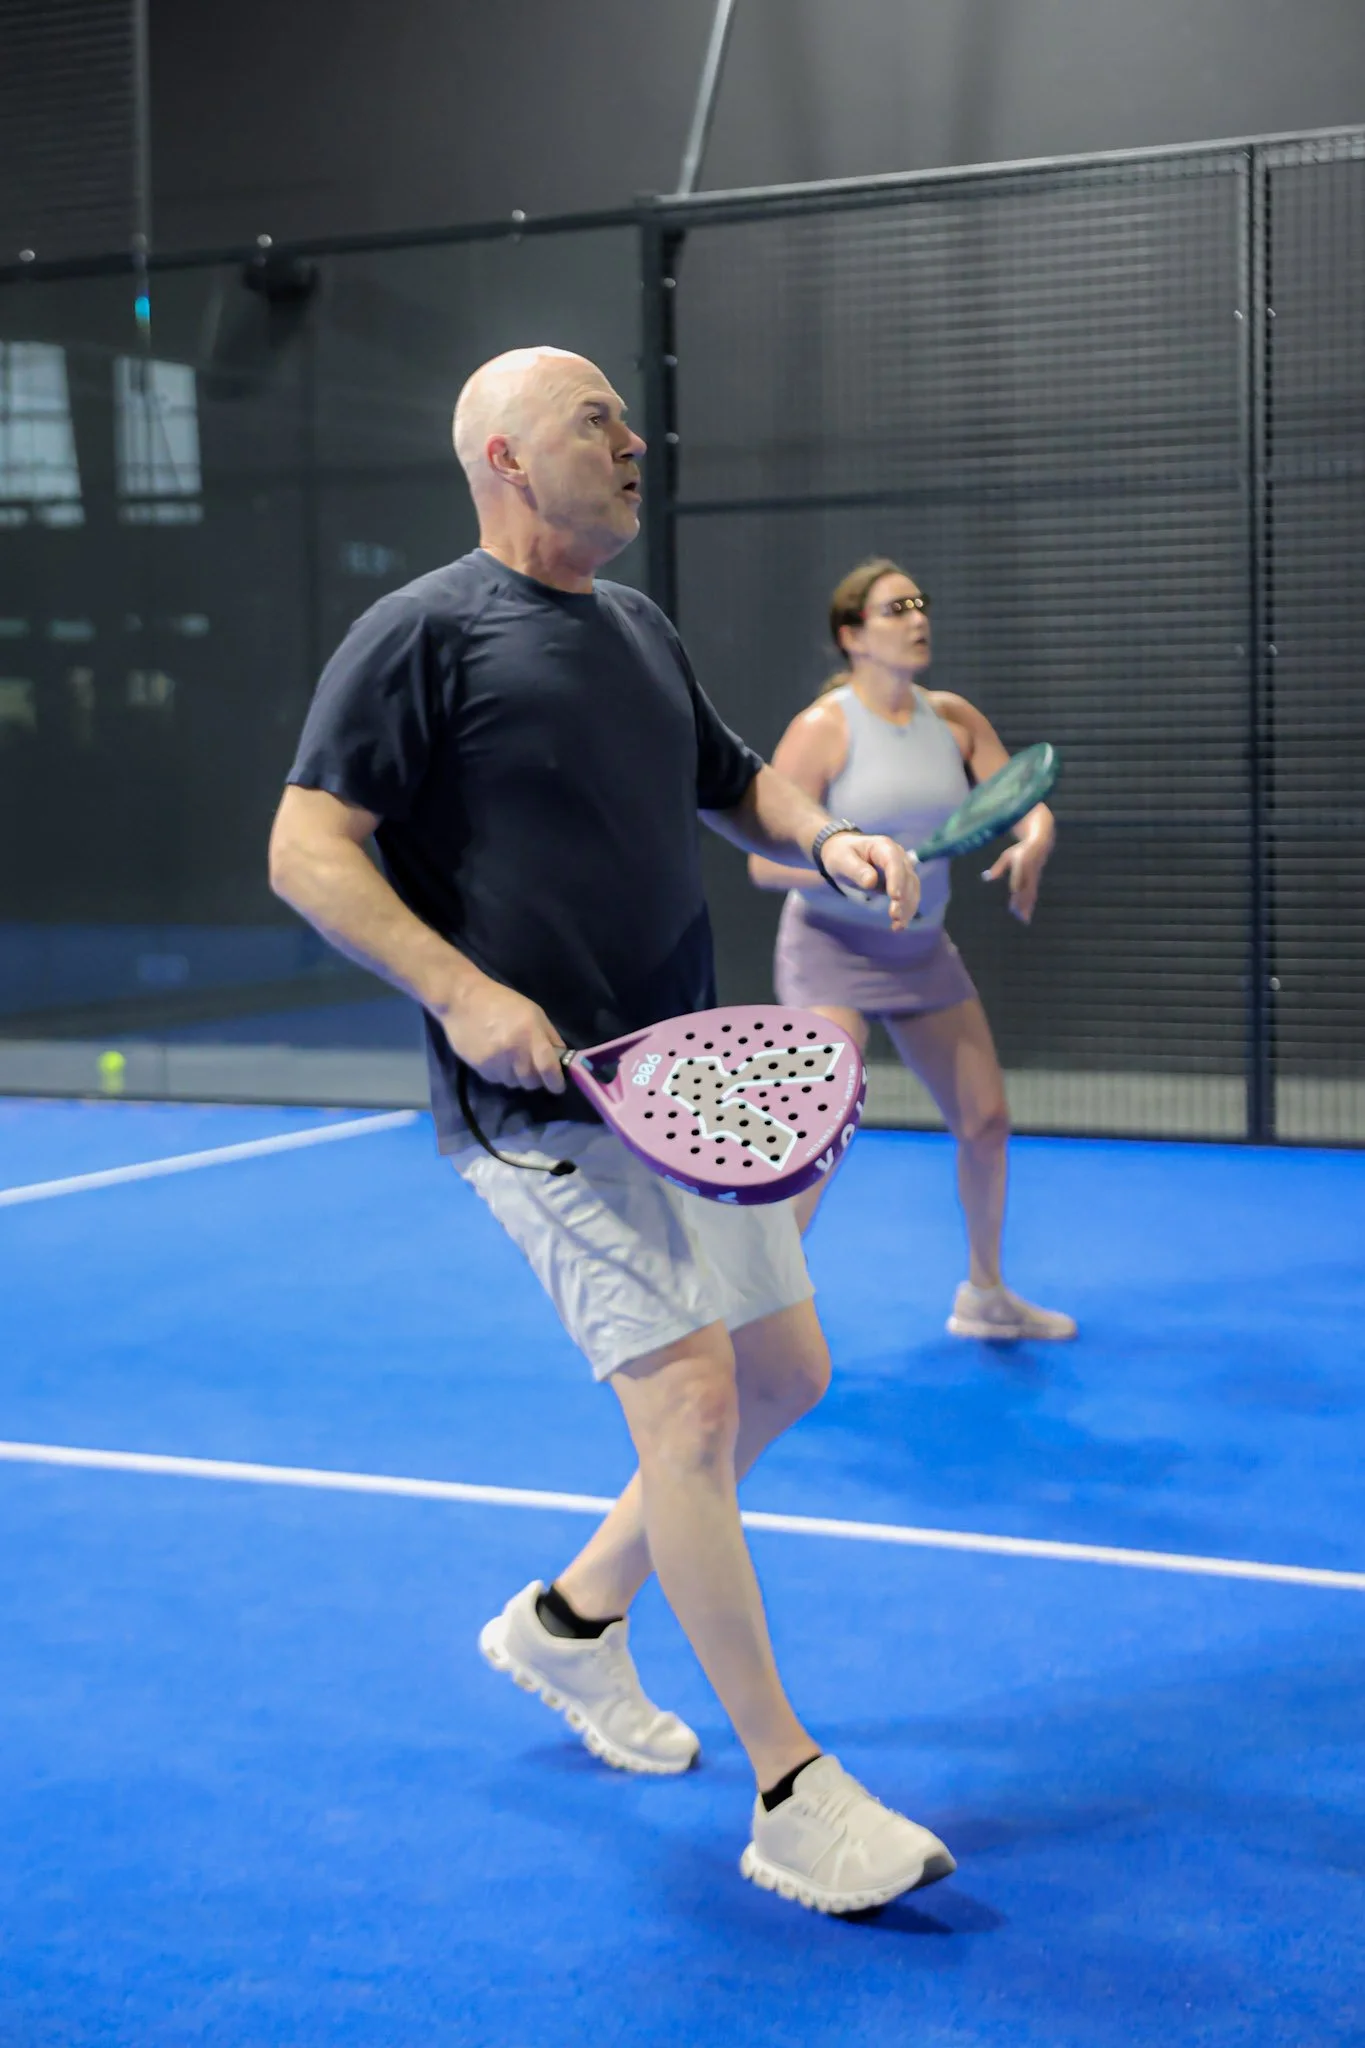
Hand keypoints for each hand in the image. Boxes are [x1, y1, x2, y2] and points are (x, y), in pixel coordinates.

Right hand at [439, 977, 566, 1091]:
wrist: (462, 1000)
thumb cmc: (502, 1002)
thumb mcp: (534, 1012)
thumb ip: (550, 1037)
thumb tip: (561, 1060)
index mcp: (530, 1034)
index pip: (548, 1068)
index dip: (556, 1082)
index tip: (558, 1086)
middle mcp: (514, 1051)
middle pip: (531, 1082)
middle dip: (536, 1079)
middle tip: (534, 1068)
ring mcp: (495, 1062)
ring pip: (514, 1083)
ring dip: (517, 1076)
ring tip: (512, 1059)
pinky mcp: (479, 1068)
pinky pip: (497, 1080)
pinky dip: (501, 1074)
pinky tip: (497, 1058)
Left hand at [821, 832, 920, 929]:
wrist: (844, 855)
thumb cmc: (841, 854)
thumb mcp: (842, 860)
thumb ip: (856, 869)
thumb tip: (871, 881)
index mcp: (884, 847)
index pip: (894, 862)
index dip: (896, 879)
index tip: (894, 897)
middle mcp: (898, 856)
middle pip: (907, 877)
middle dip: (904, 898)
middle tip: (894, 916)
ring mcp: (902, 869)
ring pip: (912, 889)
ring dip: (908, 908)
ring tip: (898, 925)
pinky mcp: (901, 883)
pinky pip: (908, 897)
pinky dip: (906, 911)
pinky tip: (899, 926)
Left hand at [984, 837, 1050, 923]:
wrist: (1041, 845)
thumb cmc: (1020, 851)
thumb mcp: (1007, 856)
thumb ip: (998, 868)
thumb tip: (986, 878)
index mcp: (1021, 863)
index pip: (1018, 874)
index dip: (1017, 882)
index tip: (1014, 891)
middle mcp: (1029, 872)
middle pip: (1025, 887)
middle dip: (1021, 900)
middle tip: (1015, 912)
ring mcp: (1034, 878)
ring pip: (1030, 894)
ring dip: (1027, 907)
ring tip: (1023, 920)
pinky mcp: (1036, 882)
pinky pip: (1032, 896)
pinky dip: (1029, 906)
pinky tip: (1025, 917)